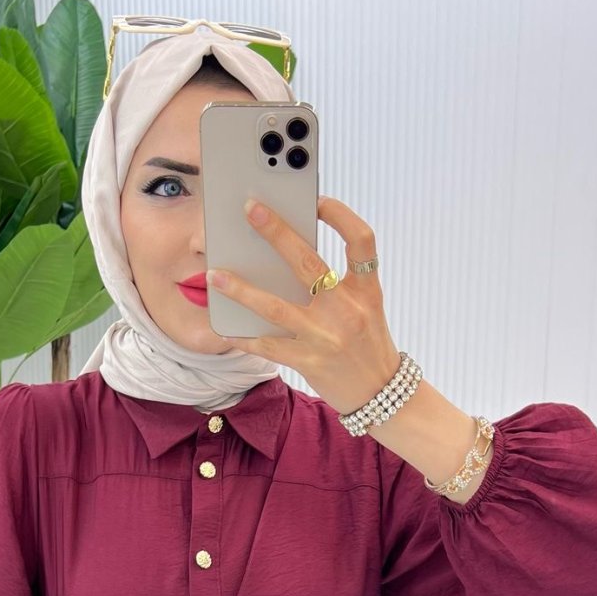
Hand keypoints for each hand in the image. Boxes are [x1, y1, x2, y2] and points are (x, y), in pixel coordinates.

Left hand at [207, 195, 401, 416]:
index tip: (317, 200)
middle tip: (251, 209)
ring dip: (241, 289)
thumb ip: (339, 282)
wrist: (382, 395)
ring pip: (275, 307)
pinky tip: (227, 328)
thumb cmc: (368, 344)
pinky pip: (268, 346)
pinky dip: (245, 337)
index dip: (341, 215)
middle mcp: (347, 310)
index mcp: (366, 290)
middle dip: (276, 232)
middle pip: (308, 263)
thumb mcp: (366, 307)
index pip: (361, 241)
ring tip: (214, 274)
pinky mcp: (309, 363)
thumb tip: (290, 254)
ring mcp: (326, 338)